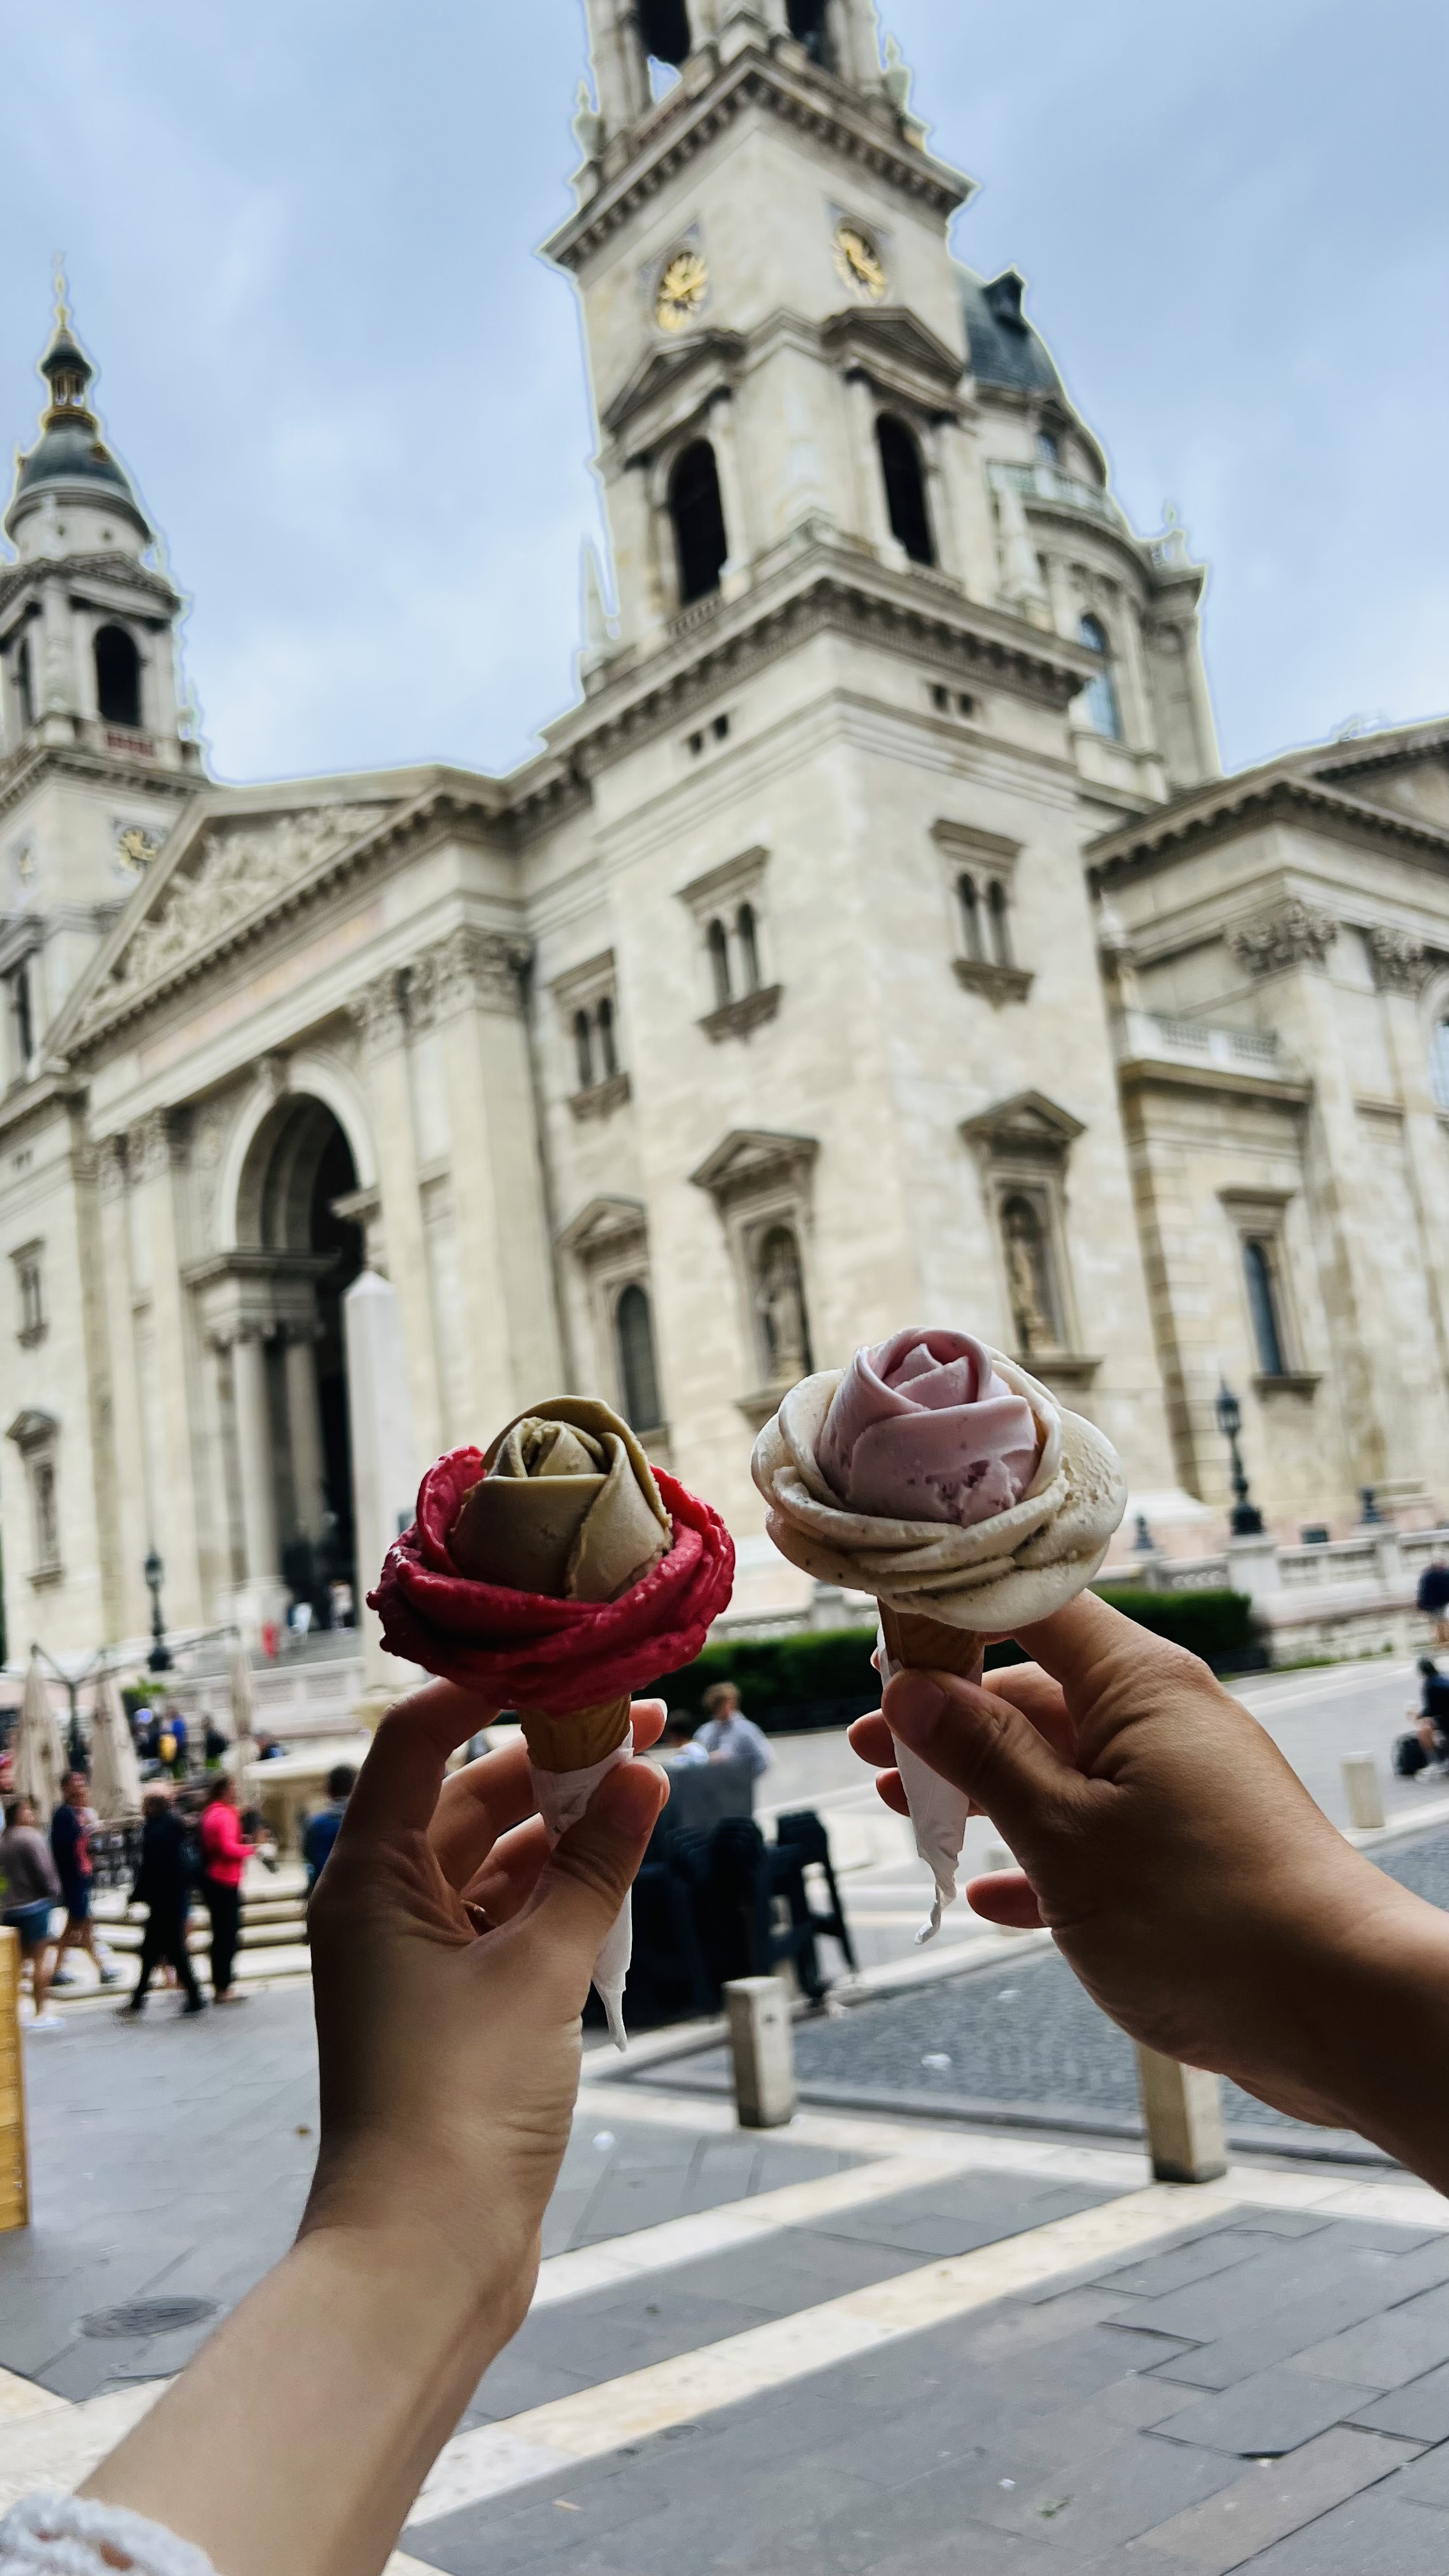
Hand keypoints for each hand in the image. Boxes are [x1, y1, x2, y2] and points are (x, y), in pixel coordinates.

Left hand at [304, 1684, 667, 2317]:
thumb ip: (597, 1867)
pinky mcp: (457, 2005)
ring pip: (497, 1856)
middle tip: (642, 1715)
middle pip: (467, 1794)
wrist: (425, 2252)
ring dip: (568, 1821)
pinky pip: (512, 1916)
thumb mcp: (541, 1969)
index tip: (564, 1650)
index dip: (485, 1684)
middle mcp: (382, 1904)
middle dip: (552, 1755)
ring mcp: (419, 1957)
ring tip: (651, 1779)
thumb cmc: (458, 2104)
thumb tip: (645, 1773)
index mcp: (368, 1877)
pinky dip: (564, 1888)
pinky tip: (626, 1863)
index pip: (417, 1738)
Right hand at [851, 1594, 1448, 2184]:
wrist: (1339, 2012)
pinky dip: (1037, 1857)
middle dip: (950, 1719)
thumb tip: (913, 1691)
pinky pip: (1096, 1834)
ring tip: (905, 1807)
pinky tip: (988, 1894)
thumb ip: (985, 1757)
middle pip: (1037, 1691)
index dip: (952, 1615)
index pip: (1032, 1606)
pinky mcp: (1191, 1855)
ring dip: (983, 1788)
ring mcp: (1180, 1787)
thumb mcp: (1064, 1832)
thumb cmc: (1204, 1915)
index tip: (882, 1644)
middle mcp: (1164, 1719)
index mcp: (1139, 1684)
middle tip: (869, 1749)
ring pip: (1061, 1768)